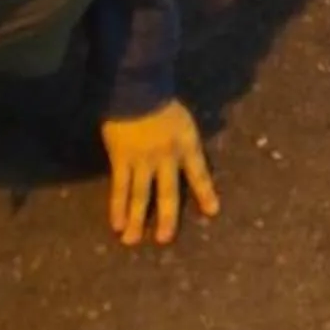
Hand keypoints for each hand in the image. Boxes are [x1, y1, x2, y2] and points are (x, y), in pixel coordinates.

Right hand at [101, 100, 219, 246]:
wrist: (136, 89)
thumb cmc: (162, 102)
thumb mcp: (184, 120)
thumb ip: (187, 140)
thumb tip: (198, 149)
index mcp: (187, 144)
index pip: (199, 172)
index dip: (206, 192)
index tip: (213, 212)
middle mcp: (167, 157)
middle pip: (168, 192)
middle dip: (168, 217)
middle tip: (164, 239)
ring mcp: (143, 161)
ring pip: (141, 195)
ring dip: (137, 219)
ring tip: (133, 241)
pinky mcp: (121, 160)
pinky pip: (120, 188)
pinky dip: (117, 207)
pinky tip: (116, 224)